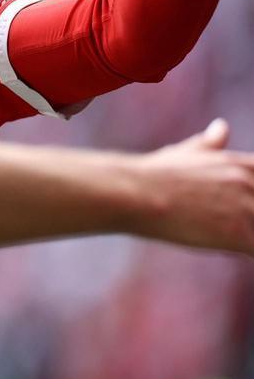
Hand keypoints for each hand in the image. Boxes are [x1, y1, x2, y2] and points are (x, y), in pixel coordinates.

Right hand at [134, 119, 253, 253]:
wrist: (135, 193)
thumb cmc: (154, 174)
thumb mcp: (185, 152)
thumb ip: (210, 144)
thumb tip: (222, 126)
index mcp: (242, 164)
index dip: (250, 199)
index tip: (234, 207)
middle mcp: (249, 183)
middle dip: (246, 220)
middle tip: (220, 221)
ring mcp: (247, 209)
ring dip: (244, 237)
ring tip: (217, 236)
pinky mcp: (239, 235)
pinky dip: (243, 252)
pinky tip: (221, 248)